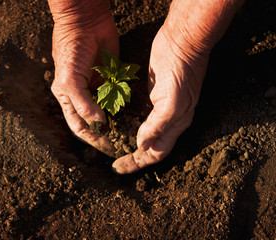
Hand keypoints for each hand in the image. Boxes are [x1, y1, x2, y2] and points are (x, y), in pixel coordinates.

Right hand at [50, 3, 118, 155]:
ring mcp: (98, 88)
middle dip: (106, 134)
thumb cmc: (70, 51)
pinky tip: (134, 115)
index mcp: (68, 99)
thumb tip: (98, 124)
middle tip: (121, 144)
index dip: (92, 138)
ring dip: (117, 122)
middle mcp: (83, 97)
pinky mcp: (112, 79)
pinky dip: (125, 106)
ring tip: (130, 134)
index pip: (80, 126)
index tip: (107, 148)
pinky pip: (119, 96)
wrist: (86, 22)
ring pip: (109, 111)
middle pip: (95, 122)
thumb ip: (83, 103)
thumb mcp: (70, 80)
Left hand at [112, 26, 208, 173]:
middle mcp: (167, 119)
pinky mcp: (150, 93)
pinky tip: (114, 123)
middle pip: (148, 146)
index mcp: (176, 124)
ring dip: (127, 139)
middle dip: (131, 156)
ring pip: (142, 130)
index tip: (118, 168)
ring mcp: (158, 106)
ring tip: (110, 145)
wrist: (181, 40)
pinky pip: (138, 113)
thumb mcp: (173, 102)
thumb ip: (158, 126)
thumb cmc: (181, 71)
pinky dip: (126, 121)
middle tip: (112, 161)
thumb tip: (142, 146)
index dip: (138, 163)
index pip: (156, 153)